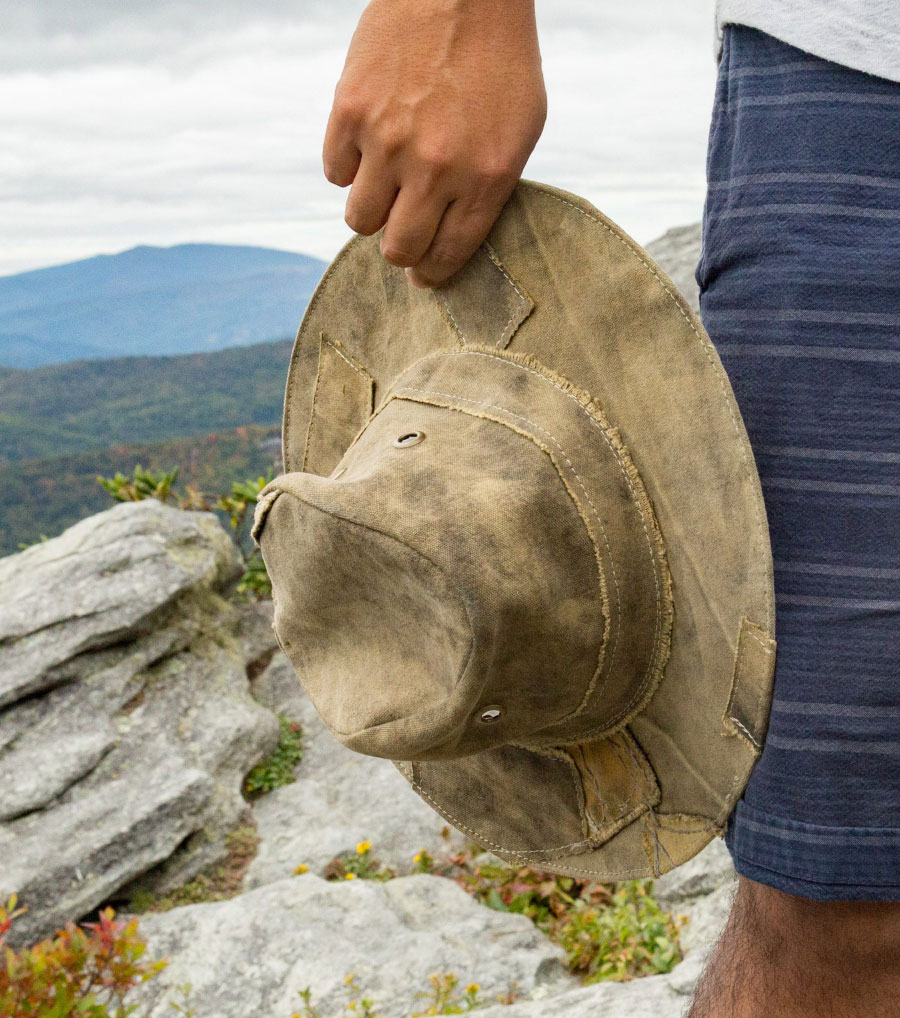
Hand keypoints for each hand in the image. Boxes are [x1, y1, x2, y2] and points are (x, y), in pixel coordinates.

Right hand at [323, 0, 545, 287]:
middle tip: (400, 233)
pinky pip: (335, 172)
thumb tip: (453, 239)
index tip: (423, 275)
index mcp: (485, 178)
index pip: (447, 256)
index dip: (431, 273)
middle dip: (399, 250)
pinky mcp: (350, 112)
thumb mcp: (522, 129)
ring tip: (383, 185)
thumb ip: (490, 188)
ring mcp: (389, 141)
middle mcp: (436, 169)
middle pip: (398, 250)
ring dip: (370, 211)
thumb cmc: (499, 58)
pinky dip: (347, 166)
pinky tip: (366, 144)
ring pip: (359, 220)